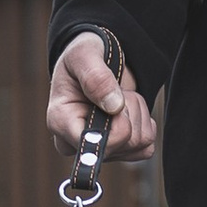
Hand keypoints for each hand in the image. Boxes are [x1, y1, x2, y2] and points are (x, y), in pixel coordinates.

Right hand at [46, 32, 155, 162]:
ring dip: (138, 113)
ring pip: (138, 144)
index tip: (117, 102)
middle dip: (129, 110)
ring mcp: (99, 151)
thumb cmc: (84, 58)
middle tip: (117, 90)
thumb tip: (114, 107)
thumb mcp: (84, 55)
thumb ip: (96, 77)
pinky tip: (128, 110)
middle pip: (122, 143)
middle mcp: (77, 143)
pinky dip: (145, 124)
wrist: (97, 63)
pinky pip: (146, 147)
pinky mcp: (118, 151)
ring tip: (120, 96)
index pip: (93, 143)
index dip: (115, 124)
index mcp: (60, 121)